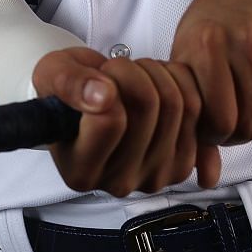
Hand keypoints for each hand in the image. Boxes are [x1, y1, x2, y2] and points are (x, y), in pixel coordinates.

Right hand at [31, 47, 221, 194]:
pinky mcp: (183, 164)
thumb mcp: (53, 74)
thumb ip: (69, 83)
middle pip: (148, 107)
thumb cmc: (70, 89)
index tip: (96, 79)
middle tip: (115, 69)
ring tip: (134, 74)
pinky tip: (155, 84)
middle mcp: (117, 182)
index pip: (110, 121)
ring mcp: (154, 176)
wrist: (96, 98)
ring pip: (178, 105)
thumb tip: (102, 95)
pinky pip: (198, 109)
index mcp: (80, 171)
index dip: (107, 83)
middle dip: (132, 70)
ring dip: (157, 73)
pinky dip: (179, 83)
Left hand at [169, 0, 251, 145]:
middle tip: (240, 122)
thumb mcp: (190, 57)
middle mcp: (244, 38)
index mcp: (205, 43)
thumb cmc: (218, 22)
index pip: (219, 122)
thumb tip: (204, 178)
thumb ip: (194, 117)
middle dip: (245, 134)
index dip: (219, 136)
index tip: (217, 127)